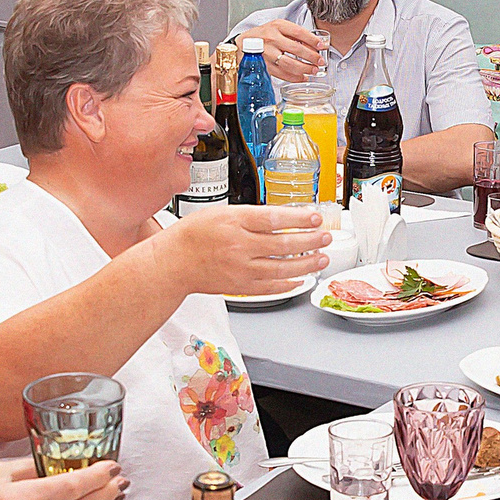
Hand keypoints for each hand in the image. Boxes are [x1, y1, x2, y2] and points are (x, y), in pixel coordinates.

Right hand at [167, 204, 330, 298]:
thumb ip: (252, 216)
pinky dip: (289, 284)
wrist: (174, 262)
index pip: (274, 219)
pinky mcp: (241, 287)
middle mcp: (239, 246)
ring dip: (307, 263)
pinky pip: (271, 287)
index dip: (299, 218)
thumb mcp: (222, 212)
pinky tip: (301, 278)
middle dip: (310, 240)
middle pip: (284, 244)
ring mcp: (241, 269)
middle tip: (325, 236)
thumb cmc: (194, 234)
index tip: (315, 217)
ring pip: (283, 268)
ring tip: (322, 258)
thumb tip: (284, 218)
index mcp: (235, 222)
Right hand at [257, 17, 328, 82]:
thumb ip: (295, 35)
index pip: (299, 32)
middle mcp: (271, 39)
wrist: (243, 44)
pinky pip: (282, 74)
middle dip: (312, 57)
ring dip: (305, 69)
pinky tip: (303, 77)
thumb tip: (316, 45)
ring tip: (313, 70)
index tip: (322, 46)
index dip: (312, 40)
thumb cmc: (264, 35)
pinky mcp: (265, 66)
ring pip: (290, 63)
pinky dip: (295, 77)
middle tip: (320, 61)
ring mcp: (267, 53)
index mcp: (277, 26)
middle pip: (296, 49)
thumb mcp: (278, 27)